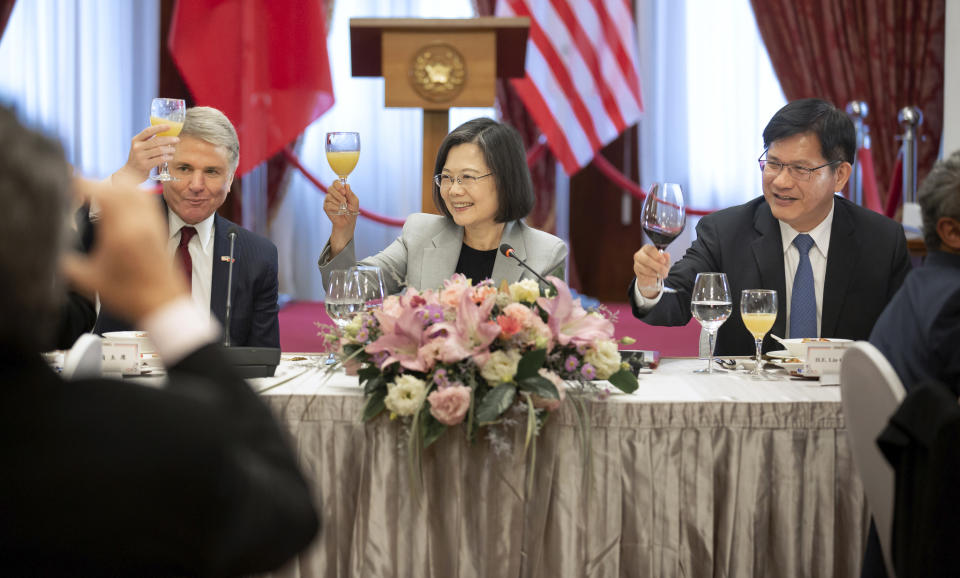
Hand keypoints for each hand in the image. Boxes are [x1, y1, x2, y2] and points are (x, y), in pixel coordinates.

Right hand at [61, 178, 187, 322]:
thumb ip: (65, 262)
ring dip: (114, 185)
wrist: (164, 305)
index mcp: (121, 231)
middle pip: (118, 184)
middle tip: (77, 192)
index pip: (100, 192)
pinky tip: (118, 203)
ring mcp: (153, 223)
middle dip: (95, 183)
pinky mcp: (159, 228)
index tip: (64, 186)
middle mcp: (140, 221)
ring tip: (96, 195)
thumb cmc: (129, 296)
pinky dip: (130, 193)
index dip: (79, 184)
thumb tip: (48, 249)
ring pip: (135, 188)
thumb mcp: (89, 281)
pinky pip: (146, 199)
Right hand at [110, 124, 179, 187]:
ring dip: (170, 149)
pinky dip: (168, 157)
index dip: (159, 128)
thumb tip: (166, 134)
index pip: (148, 131)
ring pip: (160, 150)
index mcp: (136, 140)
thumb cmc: (139, 158)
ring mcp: (141, 156)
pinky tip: (170, 157)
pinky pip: (160, 159)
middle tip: (177, 139)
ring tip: (173, 150)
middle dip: (169, 139)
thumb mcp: (140, 147)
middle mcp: (137, 147)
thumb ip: (149, 140)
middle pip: (156, 141)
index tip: (169, 126)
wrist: (131, 173)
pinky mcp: (145, 165)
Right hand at [324, 180, 358, 255]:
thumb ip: (350, 193)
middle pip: (331, 188)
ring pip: (329, 196)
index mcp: (340, 190)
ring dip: (338, 203)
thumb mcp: (354, 202)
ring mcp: (328, 200)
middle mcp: (333, 193)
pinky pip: (328, 204)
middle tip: (344, 200)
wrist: (348, 223)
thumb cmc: (352, 211)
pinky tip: (340, 211)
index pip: (335, 182)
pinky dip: (336, 208)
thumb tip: (346, 185)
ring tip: (345, 208)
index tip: (344, 191)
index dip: (338, 185)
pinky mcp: (325, 206)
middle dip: (338, 194)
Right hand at [633, 245, 669, 297]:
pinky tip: (655, 276)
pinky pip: (644, 276)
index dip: (657, 256)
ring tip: (661, 275)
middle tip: (665, 272)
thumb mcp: (664, 261)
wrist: (651, 274)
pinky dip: (652, 277)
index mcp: (647, 248)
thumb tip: (667, 254)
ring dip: (656, 273)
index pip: (650, 250)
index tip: (663, 261)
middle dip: (658, 267)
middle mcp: (639, 255)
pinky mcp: (636, 272)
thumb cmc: (658, 264)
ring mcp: (636, 263)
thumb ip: (666, 258)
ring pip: (646, 269)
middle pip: (647, 260)